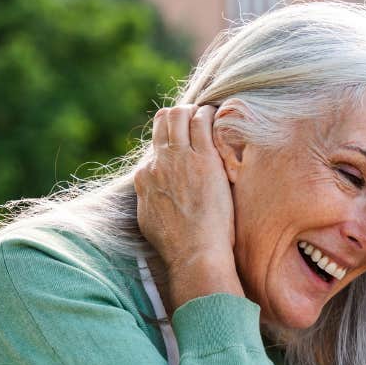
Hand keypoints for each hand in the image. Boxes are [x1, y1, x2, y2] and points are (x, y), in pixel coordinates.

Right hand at [135, 105, 243, 309]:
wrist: (194, 253)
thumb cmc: (179, 247)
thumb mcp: (150, 222)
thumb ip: (150, 200)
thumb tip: (151, 193)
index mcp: (145, 177)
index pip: (155, 146)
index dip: (171, 140)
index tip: (186, 143)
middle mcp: (158, 163)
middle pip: (163, 122)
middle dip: (179, 115)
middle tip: (196, 120)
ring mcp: (180, 158)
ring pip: (179, 115)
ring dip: (194, 111)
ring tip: (209, 116)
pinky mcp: (203, 159)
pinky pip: (202, 122)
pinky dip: (209, 114)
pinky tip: (220, 116)